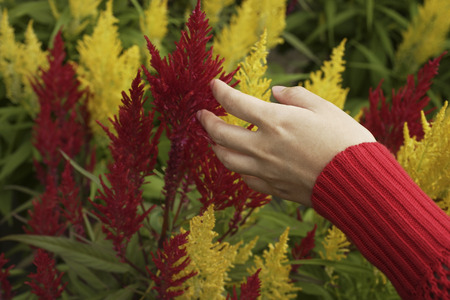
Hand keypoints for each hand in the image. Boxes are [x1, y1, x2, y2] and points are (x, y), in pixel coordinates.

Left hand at [197, 79, 375, 205]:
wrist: (357, 182)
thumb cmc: (346, 141)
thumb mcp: (324, 107)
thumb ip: (295, 96)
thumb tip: (276, 92)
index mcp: (275, 121)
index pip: (235, 103)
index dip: (220, 91)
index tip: (213, 85)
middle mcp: (264, 146)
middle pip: (221, 134)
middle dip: (207, 122)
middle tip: (201, 115)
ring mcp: (266, 170)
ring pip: (227, 160)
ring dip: (216, 147)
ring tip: (212, 140)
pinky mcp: (274, 188)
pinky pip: (246, 179)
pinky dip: (237, 169)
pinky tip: (239, 164)